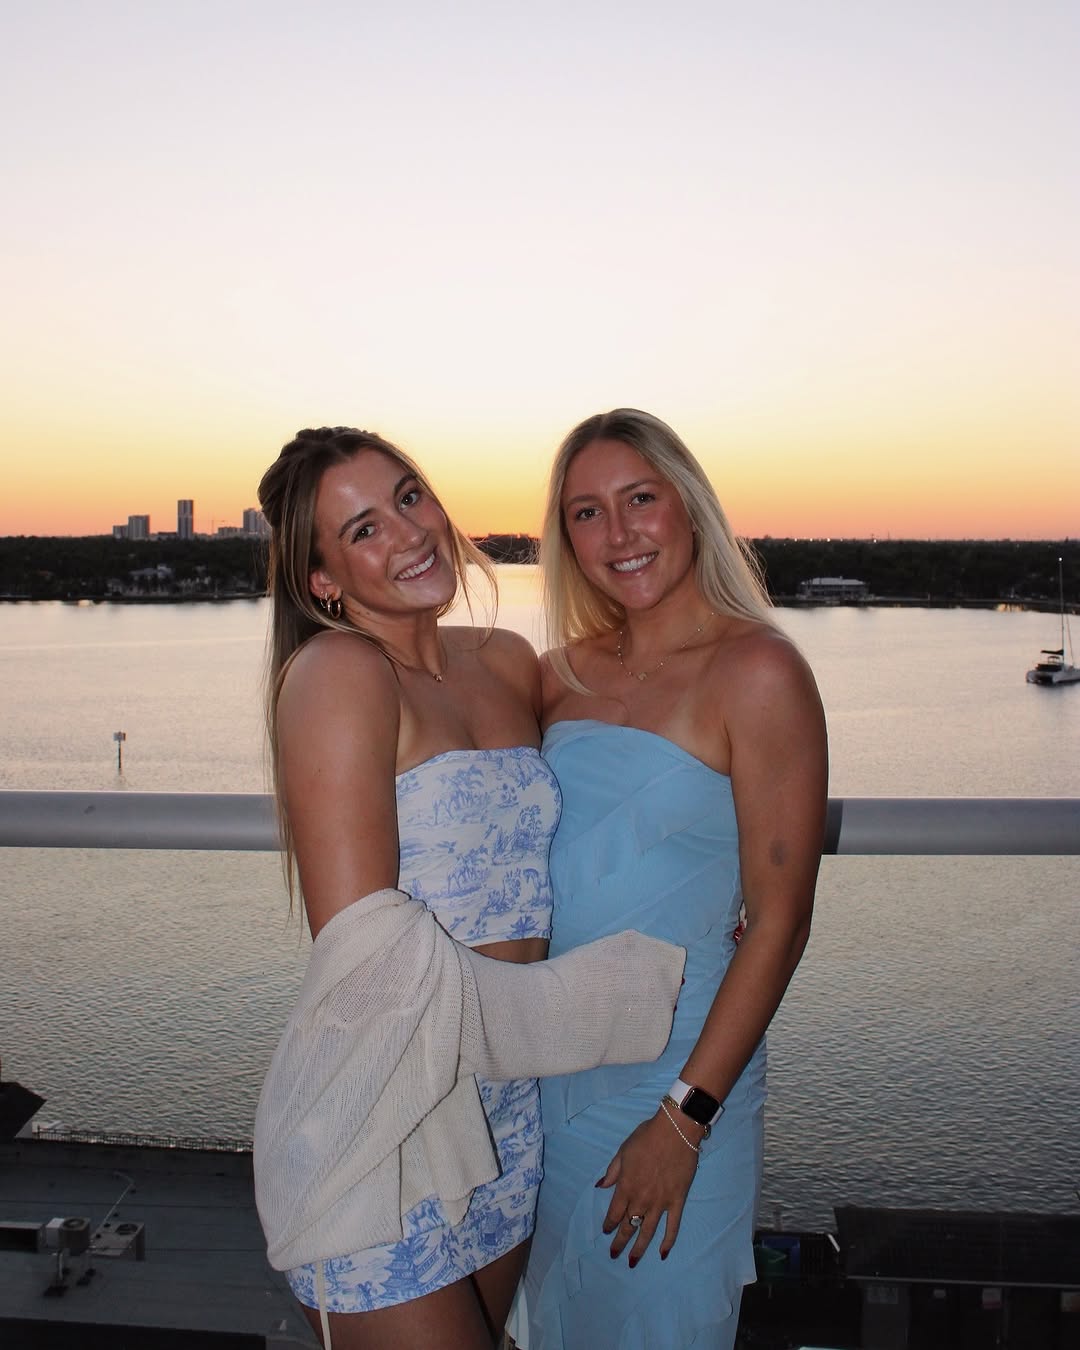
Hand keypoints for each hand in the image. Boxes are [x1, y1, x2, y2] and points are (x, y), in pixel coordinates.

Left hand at [597, 1107, 702, 1264]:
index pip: (614, 1213)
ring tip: (633, 1261)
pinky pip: (672, 1227)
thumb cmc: (646, 1138)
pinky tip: (663, 1254)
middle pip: (628, 1226)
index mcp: (626, 1187)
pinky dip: (667, 1242)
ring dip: (639, 1249)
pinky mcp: (677, 1202)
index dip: (609, 1224)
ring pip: (647, 1232)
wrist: (674, 1131)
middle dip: (620, 1242)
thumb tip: (600, 1186)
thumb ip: (612, 1172)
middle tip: (614, 1254)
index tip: (606, 1231)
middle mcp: (641, 1200)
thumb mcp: (623, 1151)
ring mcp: (660, 1204)